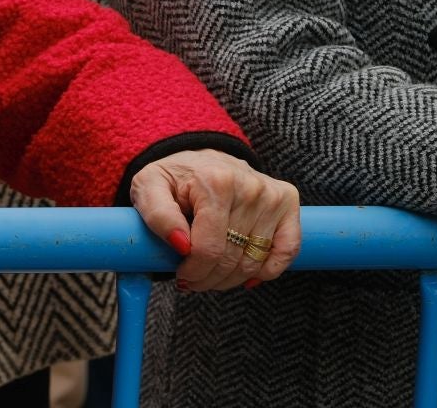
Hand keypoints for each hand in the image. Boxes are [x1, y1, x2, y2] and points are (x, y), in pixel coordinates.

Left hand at [129, 149, 299, 291]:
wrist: (200, 158)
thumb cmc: (173, 178)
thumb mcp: (149, 187)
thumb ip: (157, 215)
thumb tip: (181, 244)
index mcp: (216, 182)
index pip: (208, 250)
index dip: (192, 272)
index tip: (181, 275)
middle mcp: (250, 187)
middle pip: (231, 260)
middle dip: (207, 279)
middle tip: (193, 279)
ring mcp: (272, 195)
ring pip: (254, 262)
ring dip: (230, 279)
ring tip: (211, 273)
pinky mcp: (286, 201)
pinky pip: (287, 250)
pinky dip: (267, 270)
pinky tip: (247, 274)